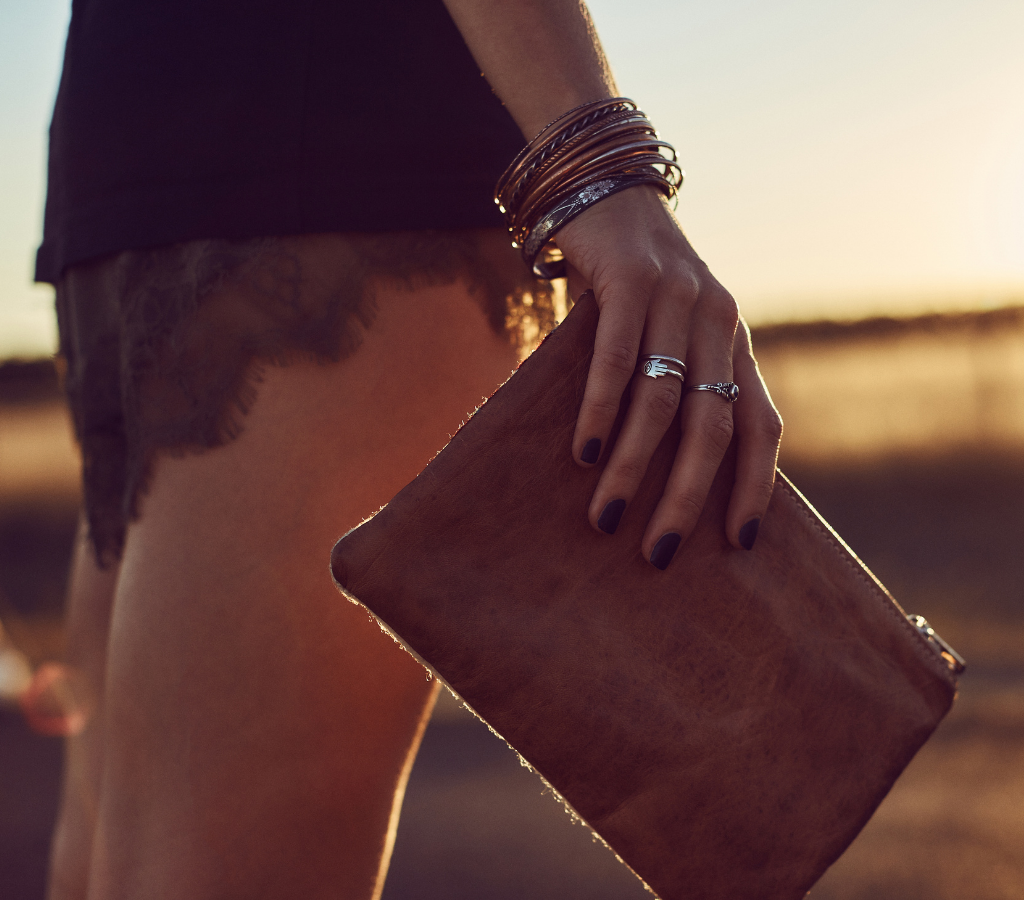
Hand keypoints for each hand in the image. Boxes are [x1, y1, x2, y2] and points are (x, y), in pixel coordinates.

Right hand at [556, 185, 782, 567]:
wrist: (607, 188)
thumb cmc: (633, 281)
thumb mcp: (669, 333)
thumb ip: (675, 385)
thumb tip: (660, 473)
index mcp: (735, 344)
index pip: (761, 425)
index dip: (756, 486)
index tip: (739, 544)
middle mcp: (718, 322)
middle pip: (712, 426)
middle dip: (688, 497)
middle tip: (660, 552)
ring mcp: (676, 299)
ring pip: (660, 402)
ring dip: (632, 468)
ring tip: (606, 518)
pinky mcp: (628, 281)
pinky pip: (615, 360)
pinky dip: (599, 411)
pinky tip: (582, 455)